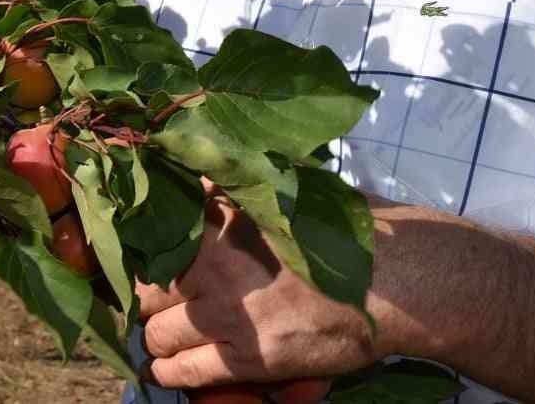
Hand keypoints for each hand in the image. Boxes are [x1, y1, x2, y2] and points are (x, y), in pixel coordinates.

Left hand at [136, 193, 377, 391]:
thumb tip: (196, 163)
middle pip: (146, 285)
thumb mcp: (287, 188)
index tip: (142, 254)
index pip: (152, 232)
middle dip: (146, 293)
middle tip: (154, 298)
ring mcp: (227, 314)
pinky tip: (164, 368)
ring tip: (159, 333)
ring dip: (155, 334)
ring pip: (157, 331)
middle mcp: (214, 266)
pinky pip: (185, 371)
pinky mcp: (247, 359)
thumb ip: (235, 182)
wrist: (392, 283)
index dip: (142, 247)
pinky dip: (168, 372)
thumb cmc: (343, 229)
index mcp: (220, 218)